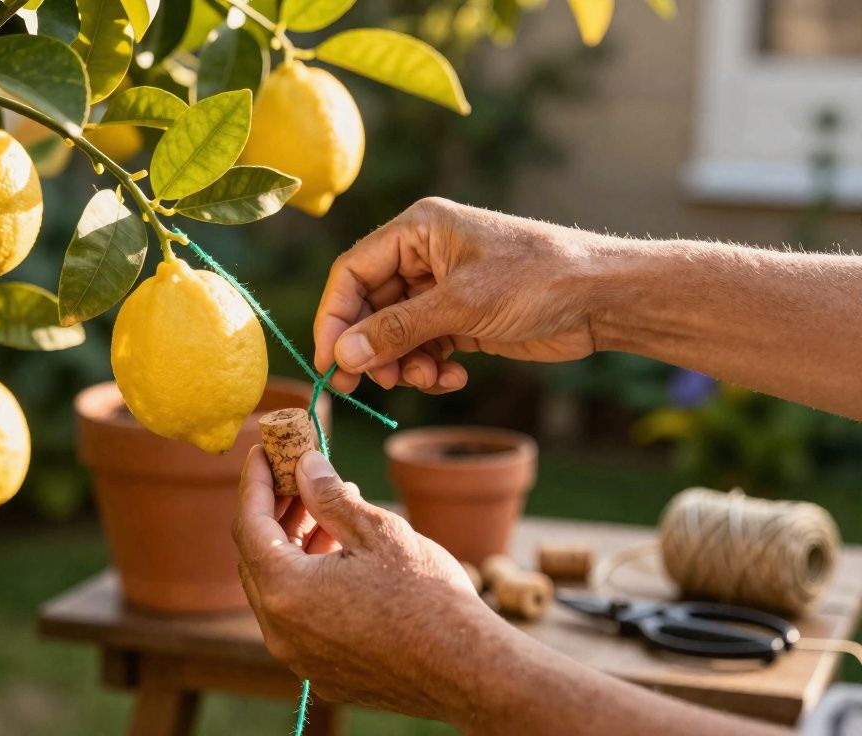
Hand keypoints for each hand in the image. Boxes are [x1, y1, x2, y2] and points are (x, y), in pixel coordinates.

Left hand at [232, 447, 495, 721]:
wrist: (471, 670)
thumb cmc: (429, 597)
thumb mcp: (378, 532)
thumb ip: (329, 496)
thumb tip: (305, 466)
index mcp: (286, 593)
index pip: (248, 525)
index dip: (254, 483)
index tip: (261, 451)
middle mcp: (280, 632)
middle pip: (258, 558)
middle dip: (275, 513)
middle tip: (298, 476)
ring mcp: (300, 658)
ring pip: (280, 590)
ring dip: (295, 546)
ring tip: (330, 510)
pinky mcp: (323, 672)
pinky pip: (301, 618)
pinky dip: (310, 580)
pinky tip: (341, 554)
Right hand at [315, 197, 600, 393]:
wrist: (602, 298)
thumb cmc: (537, 280)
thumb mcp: (461, 305)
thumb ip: (398, 329)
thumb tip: (343, 355)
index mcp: (418, 230)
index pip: (353, 271)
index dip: (336, 316)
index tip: (331, 360)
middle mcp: (424, 255)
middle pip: (370, 306)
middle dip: (373, 347)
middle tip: (373, 384)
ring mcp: (443, 289)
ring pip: (396, 333)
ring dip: (404, 363)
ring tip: (428, 379)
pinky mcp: (462, 318)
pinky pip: (425, 346)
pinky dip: (430, 367)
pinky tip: (453, 377)